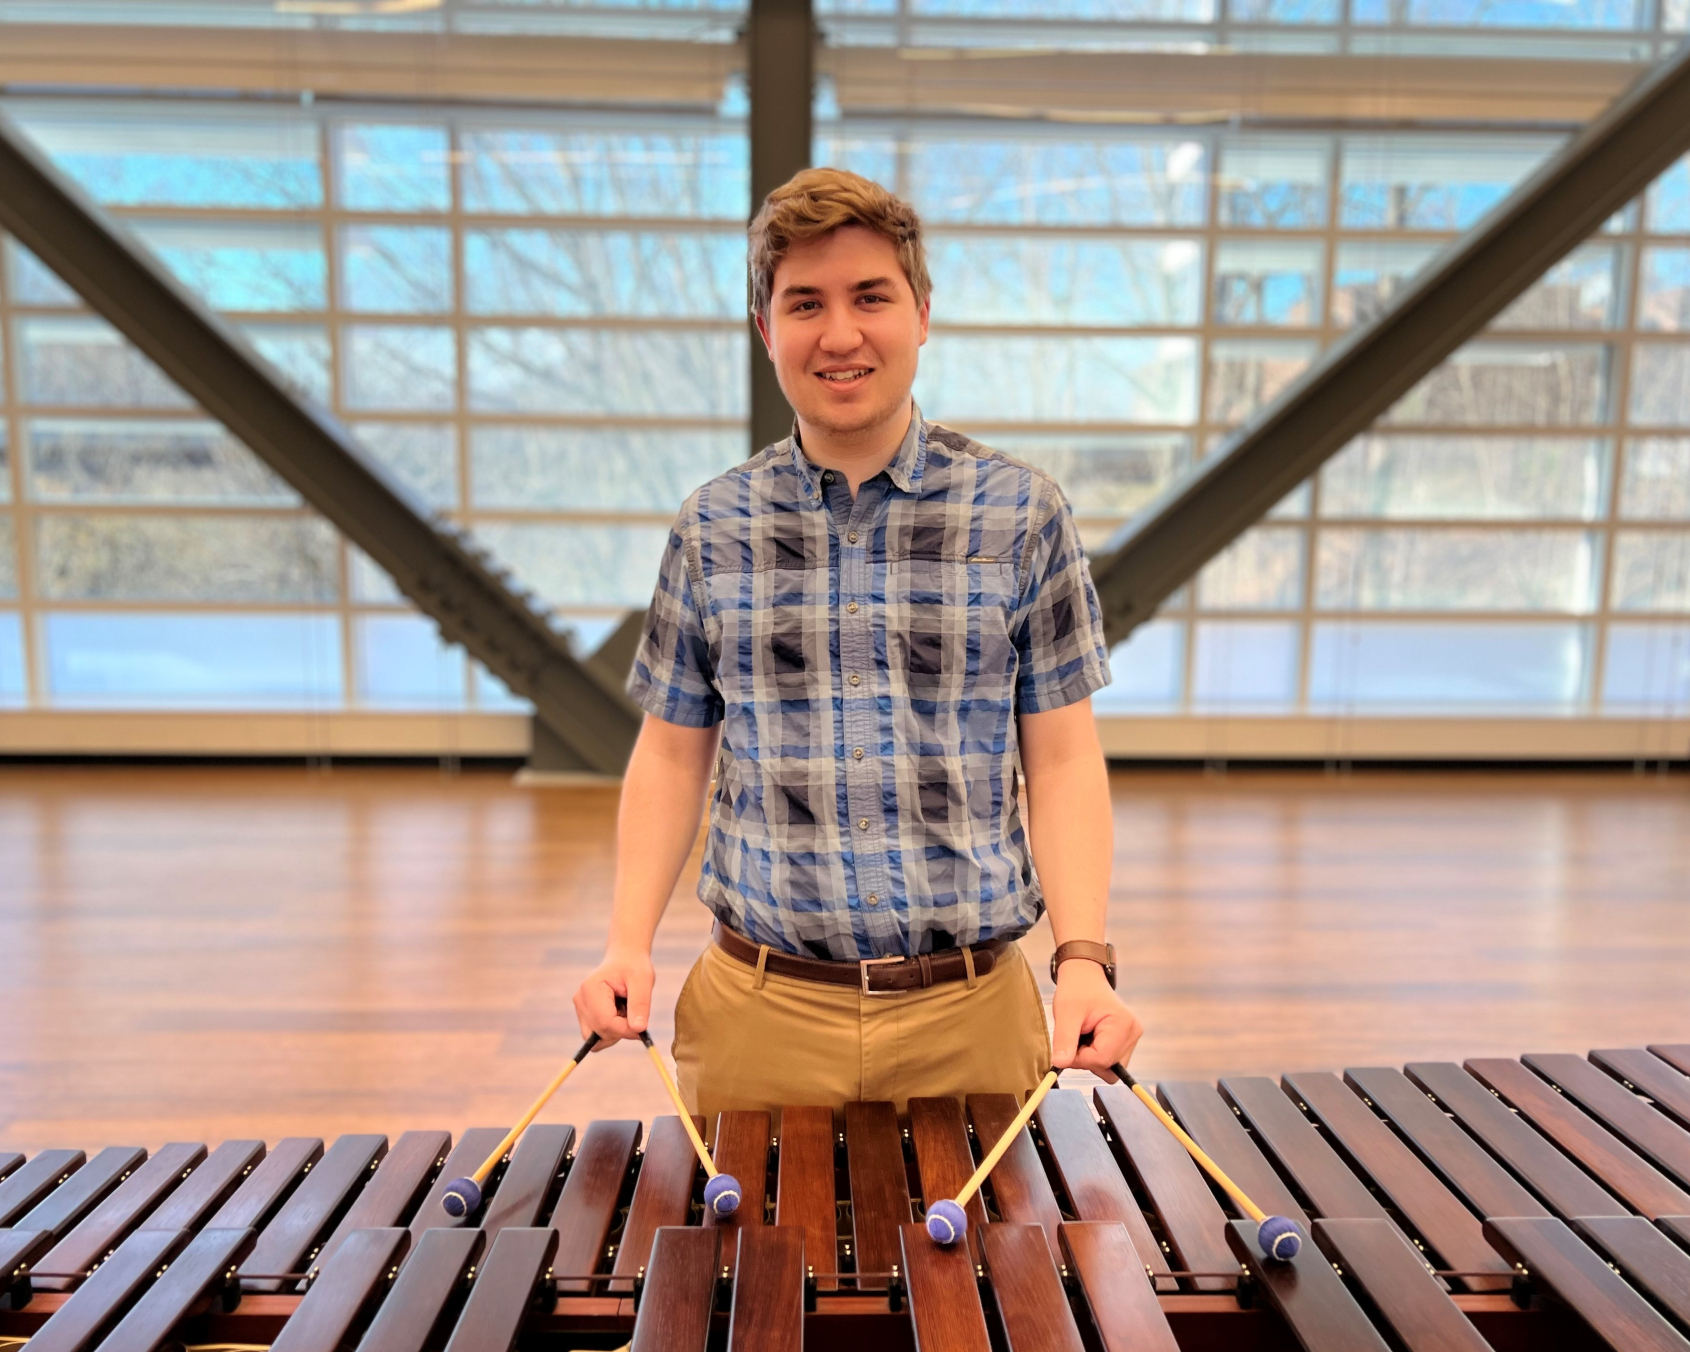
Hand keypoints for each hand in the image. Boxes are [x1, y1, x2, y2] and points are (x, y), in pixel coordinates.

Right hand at [572, 948, 654, 1050]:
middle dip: (620, 1031)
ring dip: (615, 1032)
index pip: (605, 1023)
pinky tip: (619, 1015)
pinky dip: (611, 1031)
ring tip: (625, 1011)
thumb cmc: (634, 967)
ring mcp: (580, 1009)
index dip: (625, 1030)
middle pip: (599, 1033)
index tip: (642, 1029)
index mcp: (591, 989)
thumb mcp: (643, 981)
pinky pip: (597, 1035)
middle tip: (634, 1015)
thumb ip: (640, 1004)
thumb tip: (639, 1029)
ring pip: (596, 1038)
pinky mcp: (584, 1015)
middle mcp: (581, 1000)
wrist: (624, 960)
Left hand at [1051, 959, 1143, 1079]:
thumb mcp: (1066, 1013)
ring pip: (1109, 1067)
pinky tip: (1089, 1038)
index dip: (1079, 1058)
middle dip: (1086, 1059)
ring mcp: (1132, 1038)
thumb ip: (1064, 1040)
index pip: (1102, 1060)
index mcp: (1123, 1024)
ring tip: (1083, 1035)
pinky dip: (1096, 1055)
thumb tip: (1059, 1064)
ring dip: (1091, 1058)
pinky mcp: (1126, 1041)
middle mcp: (1133, 1033)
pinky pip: (1110, 1061)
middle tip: (1075, 1038)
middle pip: (1108, 1067)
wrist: (1084, 977)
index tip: (1067, 1046)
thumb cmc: (1076, 989)